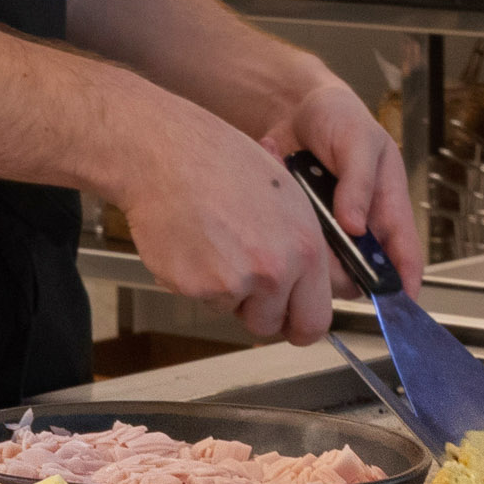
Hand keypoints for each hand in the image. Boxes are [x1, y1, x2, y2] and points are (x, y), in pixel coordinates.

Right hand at [102, 85, 339, 344]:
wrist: (167, 156)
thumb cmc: (222, 165)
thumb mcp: (287, 199)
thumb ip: (300, 250)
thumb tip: (305, 288)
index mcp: (306, 248)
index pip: (315, 321)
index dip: (298, 325)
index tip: (288, 321)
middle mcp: (275, 270)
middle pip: (272, 327)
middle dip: (258, 313)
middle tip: (243, 283)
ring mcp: (235, 282)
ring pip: (233, 313)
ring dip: (225, 293)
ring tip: (214, 247)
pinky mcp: (196, 288)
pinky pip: (202, 301)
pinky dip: (195, 282)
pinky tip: (192, 245)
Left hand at [251, 64, 426, 286]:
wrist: (292, 109)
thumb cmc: (339, 119)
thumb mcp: (359, 142)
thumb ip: (359, 183)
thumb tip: (356, 226)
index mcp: (388, 207)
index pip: (404, 256)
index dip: (404, 284)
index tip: (396, 306)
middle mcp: (359, 228)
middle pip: (356, 275)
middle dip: (338, 267)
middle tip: (320, 236)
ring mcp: (327, 233)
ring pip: (320, 271)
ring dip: (306, 247)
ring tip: (297, 200)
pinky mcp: (297, 232)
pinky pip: (290, 251)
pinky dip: (282, 230)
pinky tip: (279, 194)